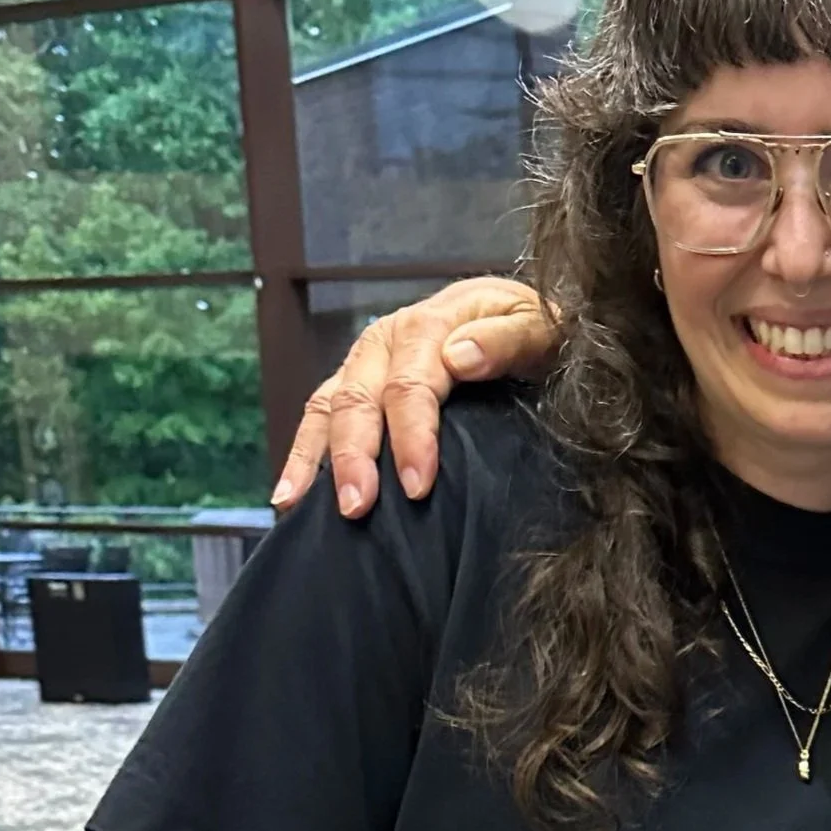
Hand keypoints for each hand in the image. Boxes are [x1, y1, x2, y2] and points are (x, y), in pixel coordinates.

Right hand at [270, 277, 557, 519]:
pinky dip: (303, 456)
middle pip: (359, 396)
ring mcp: (368, 362)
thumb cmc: (539, 334)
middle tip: (357, 508)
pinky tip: (289, 498)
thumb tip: (459, 357)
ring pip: (329, 406)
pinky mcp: (358, 384)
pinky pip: (320, 416)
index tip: (416, 486)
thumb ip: (507, 340)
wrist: (527, 322)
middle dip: (354, 455)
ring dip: (317, 459)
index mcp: (433, 324)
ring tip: (301, 506)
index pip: (411, 382)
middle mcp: (390, 339)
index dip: (411, 435)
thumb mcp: (540, 328)